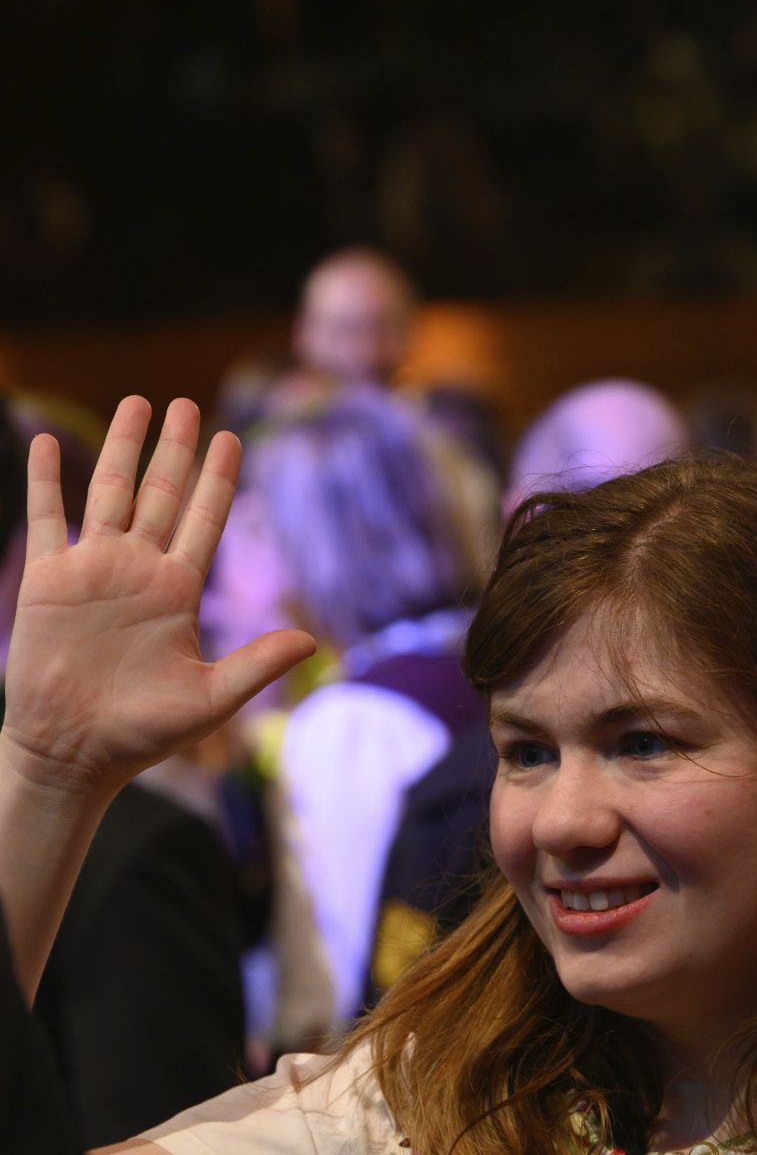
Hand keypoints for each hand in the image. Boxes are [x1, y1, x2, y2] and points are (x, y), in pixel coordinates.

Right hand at [1, 395, 314, 801]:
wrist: (74, 751)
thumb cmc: (142, 734)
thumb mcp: (210, 698)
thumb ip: (256, 665)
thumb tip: (311, 642)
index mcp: (179, 592)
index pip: (204, 521)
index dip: (217, 479)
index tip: (232, 437)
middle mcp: (138, 571)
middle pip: (161, 494)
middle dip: (175, 450)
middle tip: (188, 404)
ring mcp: (93, 569)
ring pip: (110, 492)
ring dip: (123, 448)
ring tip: (138, 402)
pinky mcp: (48, 579)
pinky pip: (47, 518)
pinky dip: (47, 480)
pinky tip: (51, 443)